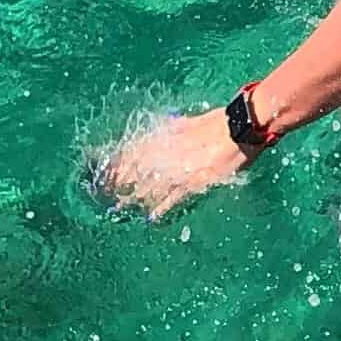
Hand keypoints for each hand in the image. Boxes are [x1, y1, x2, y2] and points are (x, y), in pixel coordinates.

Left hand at [97, 107, 248, 216]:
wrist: (236, 130)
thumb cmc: (213, 123)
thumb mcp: (185, 123)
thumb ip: (168, 131)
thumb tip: (156, 135)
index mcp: (162, 139)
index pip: (130, 154)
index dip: (115, 165)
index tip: (103, 174)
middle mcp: (164, 157)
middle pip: (134, 175)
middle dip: (120, 186)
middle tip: (107, 196)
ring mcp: (177, 173)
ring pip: (148, 190)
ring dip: (133, 200)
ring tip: (120, 210)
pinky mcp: (191, 185)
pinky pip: (170, 201)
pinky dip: (160, 210)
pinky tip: (150, 217)